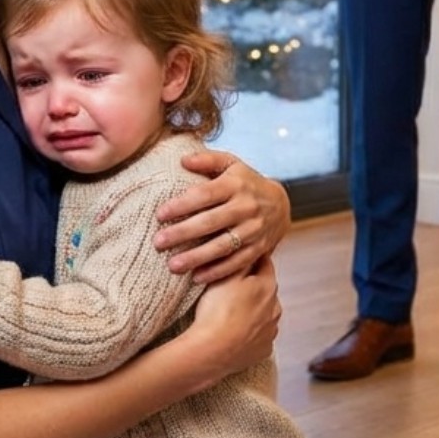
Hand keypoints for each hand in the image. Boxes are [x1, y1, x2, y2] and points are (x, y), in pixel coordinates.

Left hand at [153, 150, 288, 282]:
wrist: (280, 204)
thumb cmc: (245, 182)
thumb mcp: (231, 164)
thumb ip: (208, 159)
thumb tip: (182, 160)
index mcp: (235, 185)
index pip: (205, 194)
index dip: (182, 204)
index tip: (159, 214)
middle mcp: (246, 207)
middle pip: (211, 222)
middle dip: (183, 233)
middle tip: (158, 242)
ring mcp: (253, 230)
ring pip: (222, 246)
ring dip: (197, 257)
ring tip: (172, 265)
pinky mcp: (258, 249)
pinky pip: (236, 263)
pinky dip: (217, 271)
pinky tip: (196, 277)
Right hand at [187, 257, 281, 381]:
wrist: (211, 350)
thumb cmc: (217, 310)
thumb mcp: (226, 276)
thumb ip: (240, 260)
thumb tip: (249, 247)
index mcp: (268, 286)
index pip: (265, 263)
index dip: (253, 258)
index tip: (243, 256)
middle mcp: (276, 308)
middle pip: (266, 290)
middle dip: (253, 286)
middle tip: (232, 287)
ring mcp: (271, 331)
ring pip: (265, 314)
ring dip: (253, 310)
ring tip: (232, 312)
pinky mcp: (264, 350)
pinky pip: (259, 335)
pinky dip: (251, 332)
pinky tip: (236, 331)